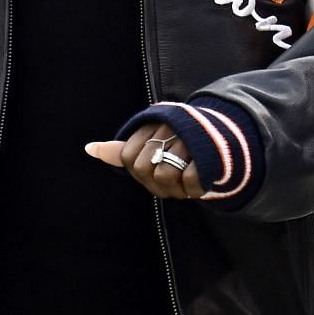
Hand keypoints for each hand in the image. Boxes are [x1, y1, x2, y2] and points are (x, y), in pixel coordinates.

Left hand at [84, 123, 204, 198]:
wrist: (223, 135)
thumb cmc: (178, 145)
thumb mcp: (148, 143)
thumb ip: (120, 150)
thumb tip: (90, 148)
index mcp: (150, 125)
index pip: (127, 158)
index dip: (138, 172)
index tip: (155, 168)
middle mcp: (166, 129)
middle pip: (143, 169)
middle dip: (156, 183)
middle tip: (172, 178)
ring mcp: (187, 140)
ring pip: (164, 177)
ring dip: (175, 188)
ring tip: (185, 180)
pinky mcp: (207, 155)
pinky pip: (190, 182)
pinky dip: (193, 189)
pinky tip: (199, 182)